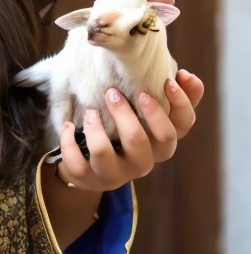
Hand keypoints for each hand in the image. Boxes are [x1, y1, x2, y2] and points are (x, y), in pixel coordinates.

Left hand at [57, 69, 203, 191]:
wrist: (89, 161)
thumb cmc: (123, 126)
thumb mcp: (145, 110)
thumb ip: (168, 92)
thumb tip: (185, 75)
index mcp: (159, 142)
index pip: (181, 126)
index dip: (180, 104)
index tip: (168, 81)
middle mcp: (143, 160)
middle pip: (144, 144)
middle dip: (132, 116)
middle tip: (113, 93)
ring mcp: (116, 173)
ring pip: (106, 156)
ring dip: (96, 132)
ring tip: (90, 111)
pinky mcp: (89, 179)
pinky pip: (78, 167)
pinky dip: (69, 144)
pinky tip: (69, 126)